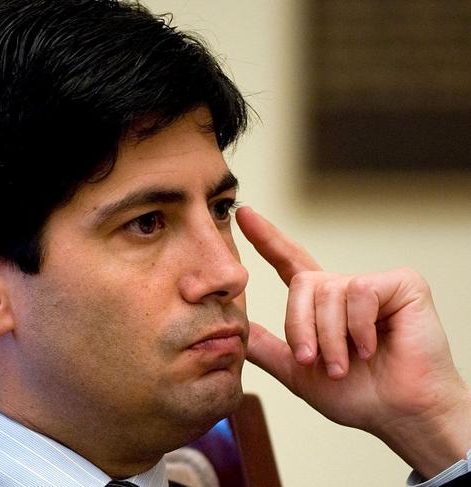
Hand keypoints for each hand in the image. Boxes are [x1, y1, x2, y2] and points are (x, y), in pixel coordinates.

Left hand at [236, 206, 470, 477]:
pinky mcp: (401, 284)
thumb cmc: (356, 395)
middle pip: (301, 284)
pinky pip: (359, 293)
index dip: (266, 238)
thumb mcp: (298, 372)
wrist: (398, 414)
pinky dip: (359, 327)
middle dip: (300, 326)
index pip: (288, 262)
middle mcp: (344, 288)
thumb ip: (267, 348)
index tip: (242, 213)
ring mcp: (372, 285)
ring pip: (329, 291)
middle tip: (311, 360)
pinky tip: (372, 346)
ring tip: (345, 364)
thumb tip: (233, 331)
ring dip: (331, 337)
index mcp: (321, 305)